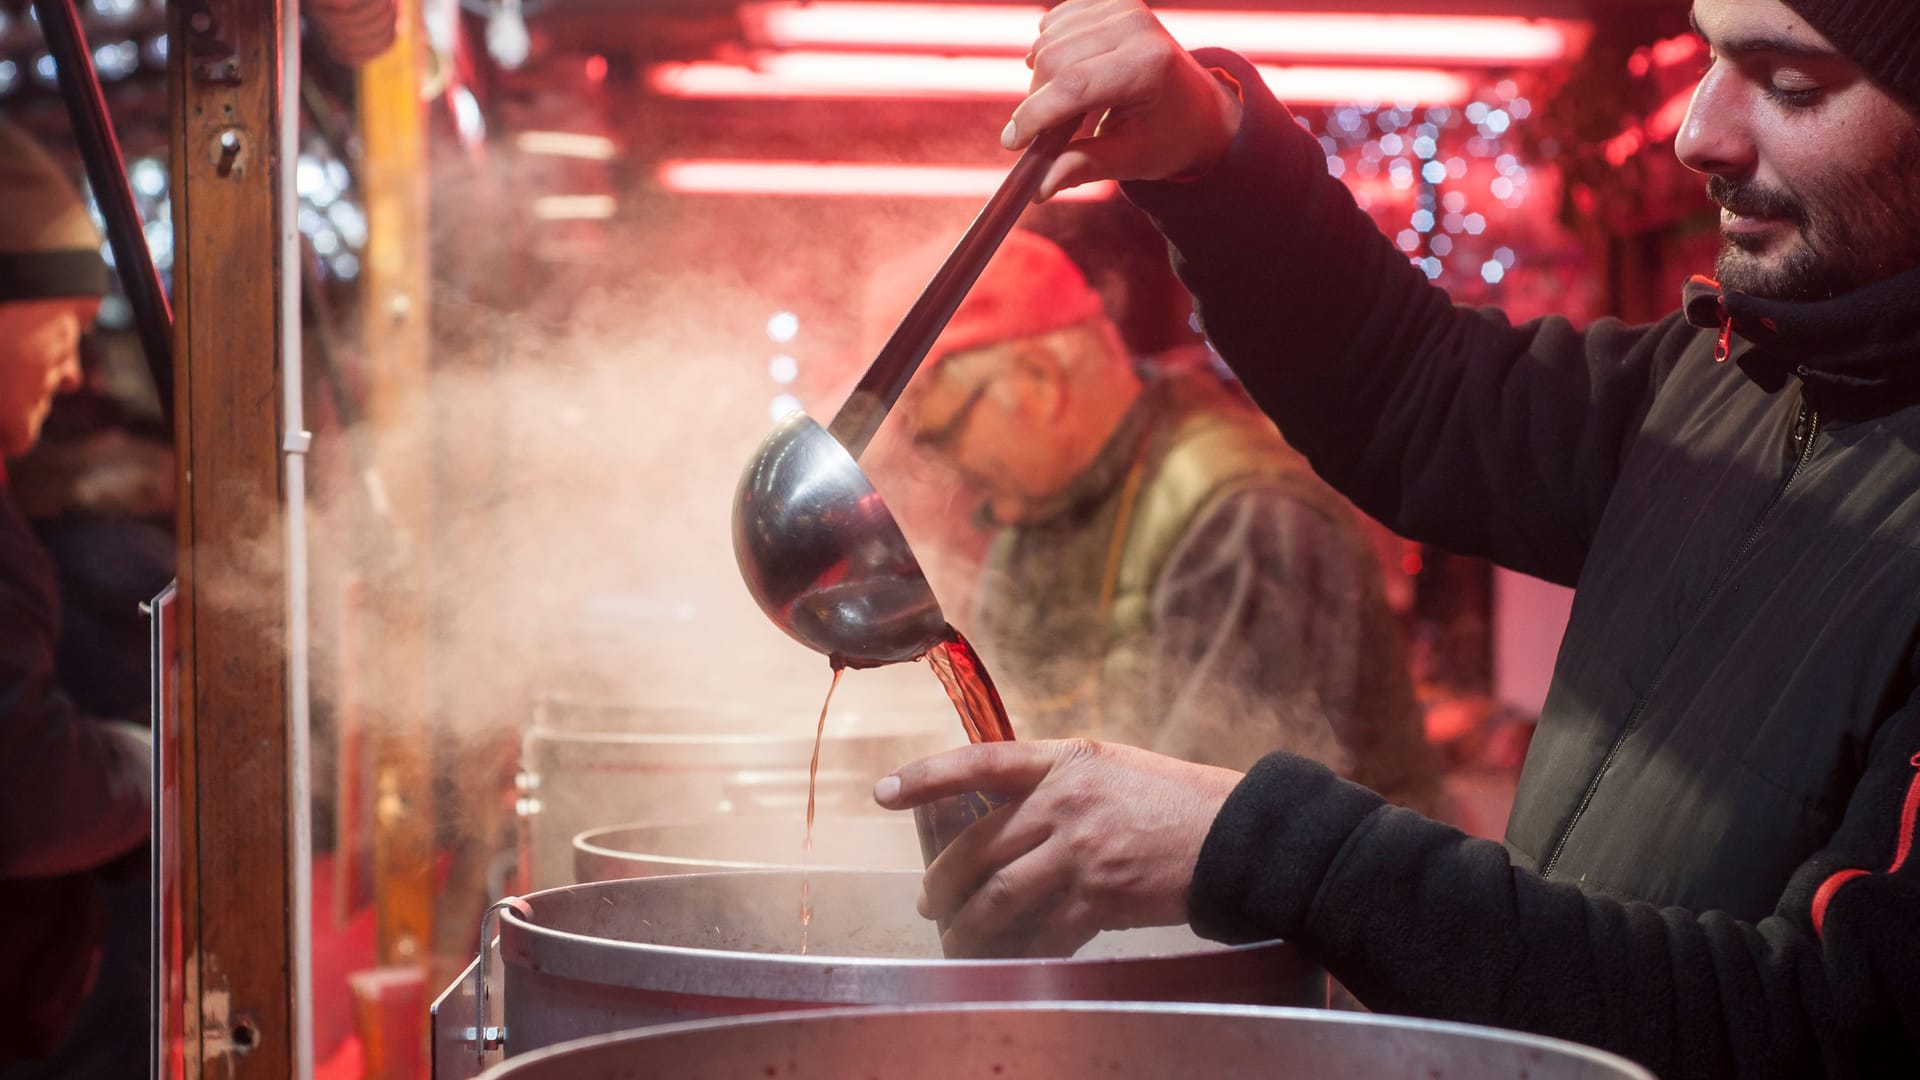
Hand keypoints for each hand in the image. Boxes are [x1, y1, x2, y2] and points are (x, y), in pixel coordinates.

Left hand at [873, 738, 1241, 957]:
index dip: (926, 778)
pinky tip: (1011, 960)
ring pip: (1000, 895)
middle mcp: (1066, 802)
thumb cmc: (1176, 801)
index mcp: (1066, 761)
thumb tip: (1006, 816)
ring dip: (969, 926)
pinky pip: (1045, 932)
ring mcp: (1082, 851)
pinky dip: (1022, 950)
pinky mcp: (1102, 898)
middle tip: (927, 902)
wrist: (1237, 837)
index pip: (979, 762)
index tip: (882, 793)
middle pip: (978, 846)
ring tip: (955, 940)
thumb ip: (1058, 784)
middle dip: (942, 881)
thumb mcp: (1112, 769)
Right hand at [1006, 0, 1243, 199]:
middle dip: (1037, 102)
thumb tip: (1039, 188)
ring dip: (1042, 80)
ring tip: (1068, 107)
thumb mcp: (1131, 160)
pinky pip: (1052, 24)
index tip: (1011, 143)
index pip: (1073, 86)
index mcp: (1147, 67)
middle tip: (1048, 134)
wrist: (1199, 106)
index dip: (1033, 116)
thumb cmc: (1167, 137)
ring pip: (1046, 42)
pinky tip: (1070, 73)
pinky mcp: (1109, 1)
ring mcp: (1122, 7)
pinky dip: (1049, 52)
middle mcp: (1136, 26)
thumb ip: (1084, 167)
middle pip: (1052, 61)